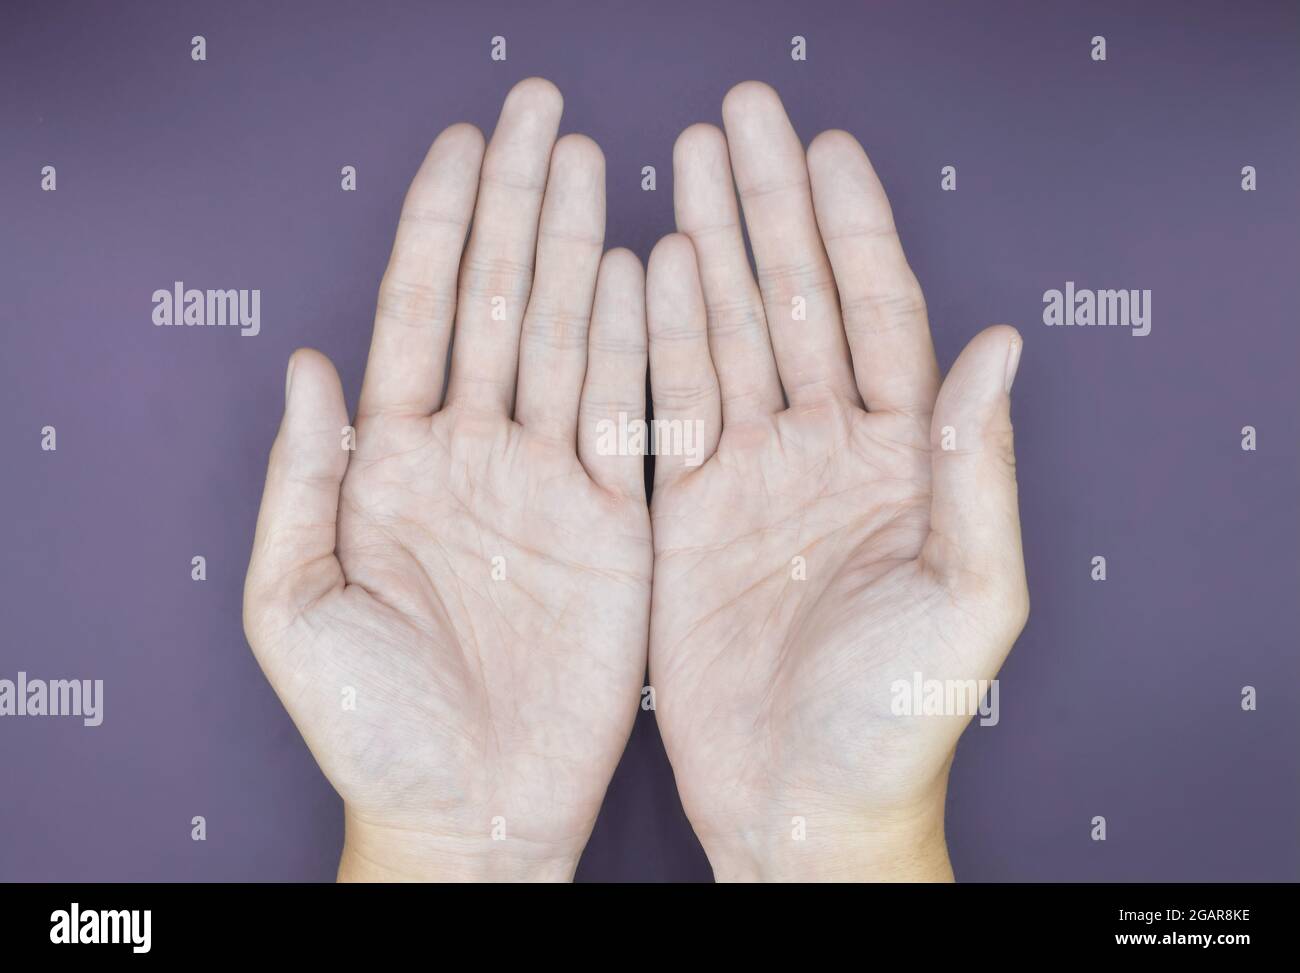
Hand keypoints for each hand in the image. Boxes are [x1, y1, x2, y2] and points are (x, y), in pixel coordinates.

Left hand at [243, 78, 650, 881]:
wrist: (471, 811)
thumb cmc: (372, 728)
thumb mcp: (295, 608)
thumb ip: (299, 483)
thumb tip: (306, 366)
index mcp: (392, 467)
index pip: (417, 316)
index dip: (438, 228)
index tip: (464, 143)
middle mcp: (474, 457)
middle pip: (500, 304)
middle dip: (517, 206)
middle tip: (542, 113)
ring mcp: (548, 485)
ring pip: (570, 341)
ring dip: (580, 250)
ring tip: (592, 164)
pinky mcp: (614, 523)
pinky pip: (628, 416)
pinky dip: (639, 343)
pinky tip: (645, 269)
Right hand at [646, 82, 1027, 880]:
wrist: (801, 806)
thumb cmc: (897, 721)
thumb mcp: (968, 600)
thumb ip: (980, 472)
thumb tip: (1001, 346)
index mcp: (903, 464)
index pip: (879, 317)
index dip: (851, 230)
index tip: (822, 147)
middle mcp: (827, 454)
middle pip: (796, 303)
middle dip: (768, 209)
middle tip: (738, 118)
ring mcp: (754, 480)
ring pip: (726, 339)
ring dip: (706, 251)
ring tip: (681, 165)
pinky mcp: (688, 517)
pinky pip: (667, 407)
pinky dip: (651, 338)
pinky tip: (637, 271)